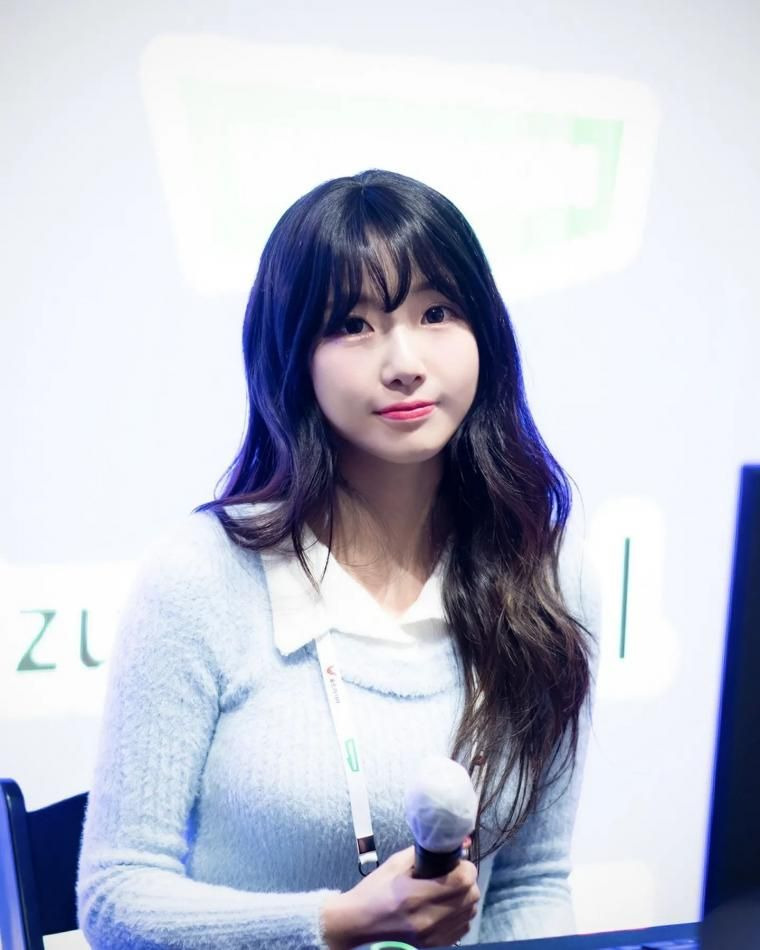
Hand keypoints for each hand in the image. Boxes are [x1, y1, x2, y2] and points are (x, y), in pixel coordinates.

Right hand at [321, 844, 479, 949]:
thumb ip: (423, 854)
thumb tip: (448, 846)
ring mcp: (432, 936)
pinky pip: (463, 928)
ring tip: (452, 890)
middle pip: (471, 897)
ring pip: (470, 913)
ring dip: (466, 898)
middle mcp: (428, 919)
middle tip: (455, 873)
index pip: (461, 881)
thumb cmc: (374, 891)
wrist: (358, 924)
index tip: (459, 861)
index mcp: (416, 895)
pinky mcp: (434, 945)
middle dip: (468, 881)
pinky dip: (461, 915)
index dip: (466, 867)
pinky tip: (448, 907)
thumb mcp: (395, 864)